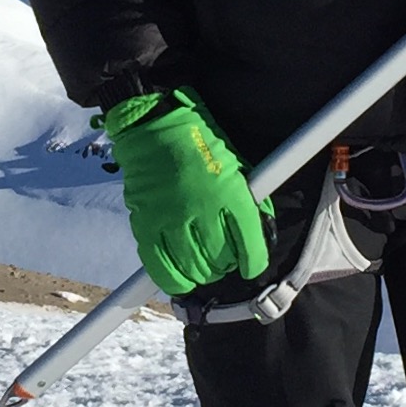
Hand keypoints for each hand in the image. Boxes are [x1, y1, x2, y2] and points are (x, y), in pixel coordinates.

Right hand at [98, 89, 272, 295]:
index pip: (250, 244)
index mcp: (230, 192)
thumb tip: (259, 230)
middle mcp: (203, 210)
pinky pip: (161, 268)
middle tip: (223, 259)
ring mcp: (172, 220)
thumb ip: (248, 199)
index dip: (253, 262)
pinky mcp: (146, 226)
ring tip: (204, 266)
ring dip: (203, 273)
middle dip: (225, 265)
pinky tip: (181, 277)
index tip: (251, 266)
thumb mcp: (236, 165)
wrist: (153, 127)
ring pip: (194, 269)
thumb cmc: (199, 143)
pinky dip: (174, 279)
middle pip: (221, 261)